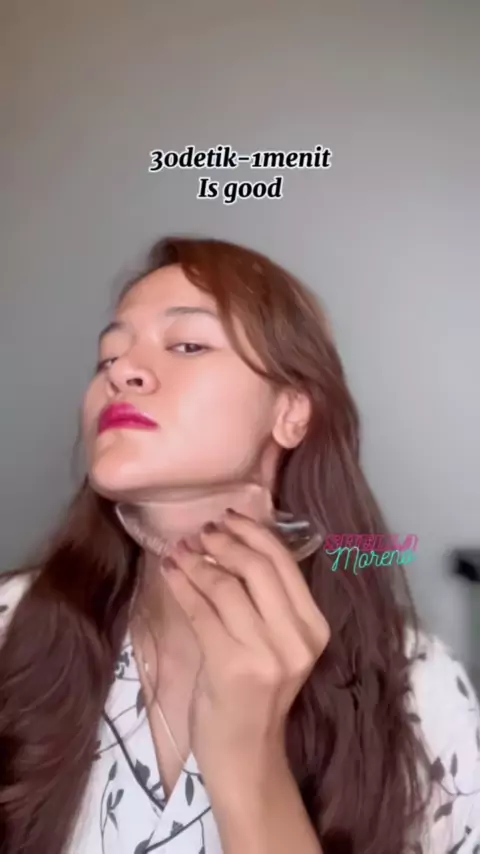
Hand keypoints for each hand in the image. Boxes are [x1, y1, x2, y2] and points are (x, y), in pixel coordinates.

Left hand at [163, 509, 329, 790]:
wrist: (246, 752)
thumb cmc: (255, 693)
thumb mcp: (273, 643)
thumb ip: (263, 599)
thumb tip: (228, 541)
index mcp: (313, 627)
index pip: (286, 563)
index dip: (255, 532)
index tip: (230, 517)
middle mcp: (296, 638)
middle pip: (259, 567)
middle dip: (226, 541)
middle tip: (202, 531)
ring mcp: (266, 653)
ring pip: (227, 586)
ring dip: (197, 561)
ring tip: (180, 549)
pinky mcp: (231, 665)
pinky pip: (201, 610)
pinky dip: (182, 585)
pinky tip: (169, 572)